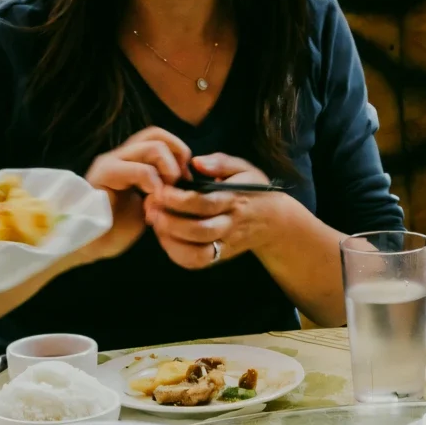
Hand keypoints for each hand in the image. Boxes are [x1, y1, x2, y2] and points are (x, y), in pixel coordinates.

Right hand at [82, 126, 191, 260]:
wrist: (90, 244)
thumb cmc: (118, 226)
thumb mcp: (149, 203)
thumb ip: (163, 187)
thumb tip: (186, 181)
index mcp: (130, 159)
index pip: (159, 136)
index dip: (179, 152)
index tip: (185, 181)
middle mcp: (120, 155)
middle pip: (157, 135)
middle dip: (177, 158)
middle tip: (178, 186)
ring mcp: (111, 162)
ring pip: (154, 148)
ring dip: (169, 172)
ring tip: (164, 196)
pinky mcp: (104, 175)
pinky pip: (140, 170)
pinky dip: (155, 186)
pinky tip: (153, 204)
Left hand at [143, 153, 295, 270]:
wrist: (274, 220)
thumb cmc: (252, 189)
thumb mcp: (242, 168)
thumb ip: (220, 162)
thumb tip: (196, 162)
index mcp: (234, 200)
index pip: (205, 203)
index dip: (180, 199)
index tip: (161, 190)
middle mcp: (231, 225)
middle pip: (200, 230)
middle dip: (171, 221)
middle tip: (151, 207)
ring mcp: (226, 244)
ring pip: (198, 252)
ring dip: (172, 240)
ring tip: (155, 222)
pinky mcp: (221, 256)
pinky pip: (198, 262)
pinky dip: (178, 254)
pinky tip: (165, 238)